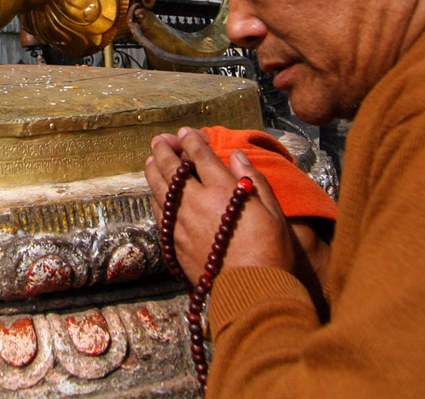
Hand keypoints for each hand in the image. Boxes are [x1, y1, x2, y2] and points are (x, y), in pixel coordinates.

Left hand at [145, 127, 294, 281]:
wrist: (252, 292)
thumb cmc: (270, 251)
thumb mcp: (273, 211)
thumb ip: (253, 180)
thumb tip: (237, 156)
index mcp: (223, 190)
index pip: (199, 155)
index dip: (191, 140)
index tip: (187, 133)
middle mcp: (196, 202)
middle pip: (171, 168)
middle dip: (164, 149)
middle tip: (161, 140)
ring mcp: (181, 223)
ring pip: (158, 188)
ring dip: (153, 170)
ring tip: (152, 160)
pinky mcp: (174, 242)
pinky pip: (158, 212)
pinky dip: (155, 196)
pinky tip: (157, 193)